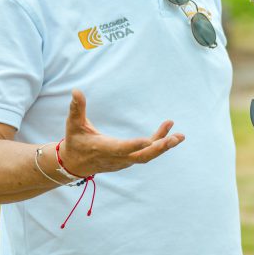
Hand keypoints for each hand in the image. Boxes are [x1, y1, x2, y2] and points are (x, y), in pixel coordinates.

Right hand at [59, 89, 183, 176]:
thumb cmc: (75, 141)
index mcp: (103, 148)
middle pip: (141, 156)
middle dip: (159, 148)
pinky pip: (146, 153)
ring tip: (180, 136)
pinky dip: (158, 144)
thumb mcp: (73, 125)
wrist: (74, 164)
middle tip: (174, 139)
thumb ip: (77, 108)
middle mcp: (116, 158)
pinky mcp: (129, 160)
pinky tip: (170, 134)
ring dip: (163, 146)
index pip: (121, 149)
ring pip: (147, 155)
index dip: (134, 145)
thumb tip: (76, 90)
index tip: (148, 140)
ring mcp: (124, 161)